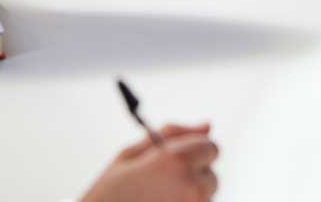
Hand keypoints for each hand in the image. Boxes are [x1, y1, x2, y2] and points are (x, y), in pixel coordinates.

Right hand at [82, 124, 218, 201]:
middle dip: (192, 172)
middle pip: (211, 173)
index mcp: (175, 161)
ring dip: (189, 192)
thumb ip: (170, 134)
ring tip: (157, 197)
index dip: (192, 148)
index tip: (176, 155)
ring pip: (206, 194)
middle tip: (161, 180)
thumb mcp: (130, 154)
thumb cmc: (110, 193)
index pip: (210, 147)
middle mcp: (191, 187)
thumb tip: (206, 125)